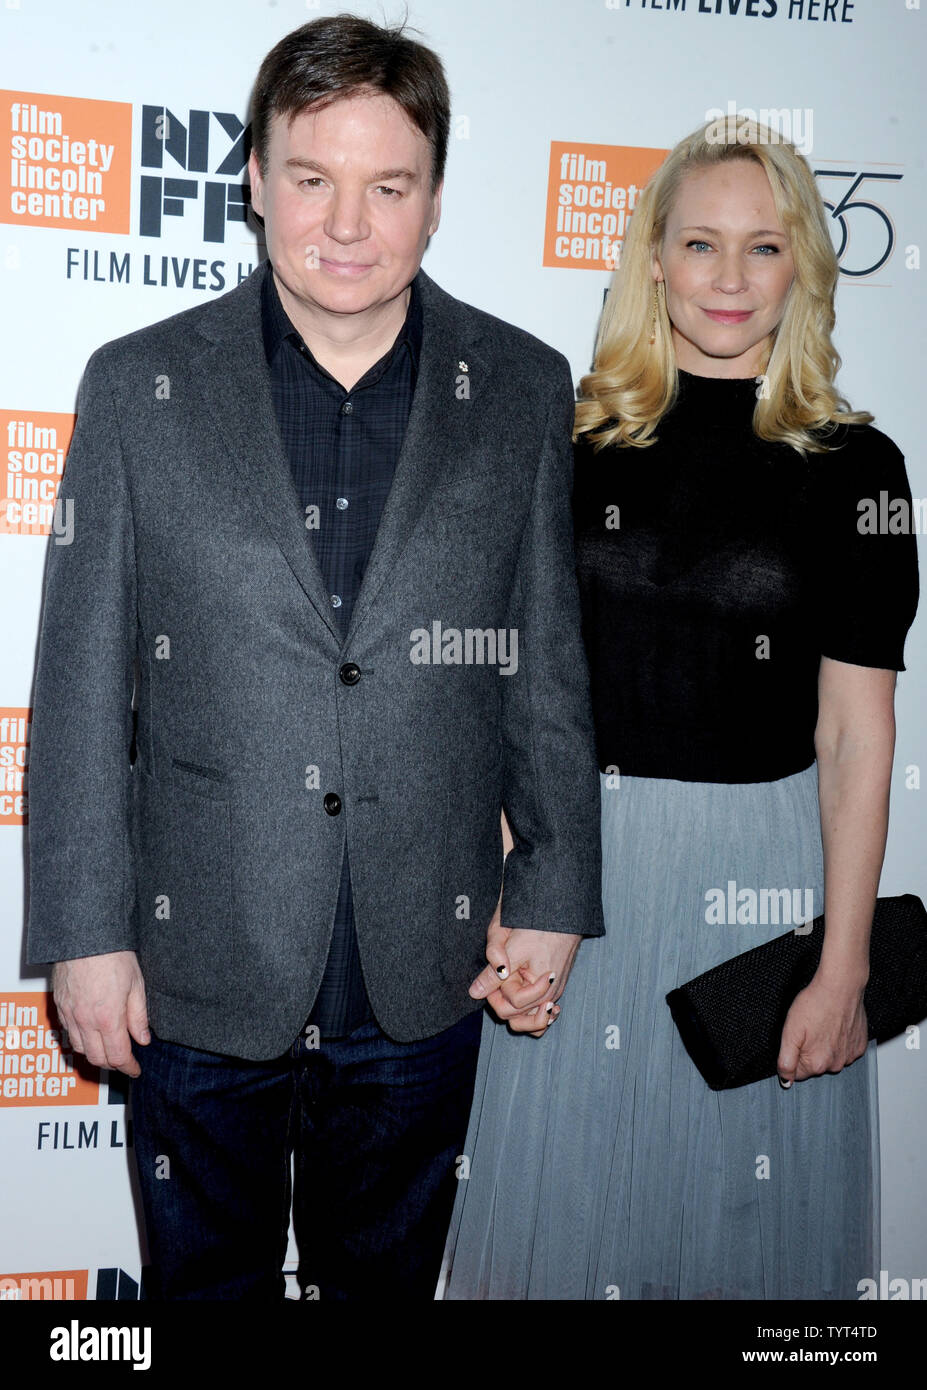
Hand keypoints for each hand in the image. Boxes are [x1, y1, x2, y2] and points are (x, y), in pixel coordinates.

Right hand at [52, 951, 149, 1077]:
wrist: (85, 935)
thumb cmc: (113, 954)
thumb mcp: (137, 984)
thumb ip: (139, 1016)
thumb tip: (143, 1038)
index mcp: (108, 1018)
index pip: (118, 1056)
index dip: (129, 1067)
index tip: (136, 1069)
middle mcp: (85, 1020)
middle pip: (97, 1058)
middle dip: (113, 1064)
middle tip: (125, 1060)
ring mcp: (70, 1013)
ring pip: (80, 1048)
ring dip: (95, 1053)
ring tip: (109, 1047)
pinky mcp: (59, 1005)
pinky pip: (68, 1032)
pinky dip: (81, 1039)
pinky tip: (91, 1032)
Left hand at [469, 908, 581, 1037]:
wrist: (562, 913)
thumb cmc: (539, 927)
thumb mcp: (512, 947)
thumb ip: (492, 973)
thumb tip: (475, 993)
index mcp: (541, 988)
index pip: (511, 1006)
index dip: (497, 990)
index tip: (497, 971)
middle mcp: (551, 996)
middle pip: (519, 1018)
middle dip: (503, 1000)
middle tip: (500, 976)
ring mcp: (554, 994)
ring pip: (532, 1021)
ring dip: (515, 1011)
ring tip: (507, 988)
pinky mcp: (555, 988)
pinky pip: (540, 1011)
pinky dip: (530, 1011)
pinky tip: (521, 998)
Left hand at [776, 970, 867, 1085]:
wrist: (840, 987)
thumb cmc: (815, 1004)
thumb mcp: (789, 1032)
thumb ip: (786, 1060)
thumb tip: (785, 1081)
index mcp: (816, 1064)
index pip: (797, 1073)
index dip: (793, 1055)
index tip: (797, 1038)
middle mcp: (835, 1064)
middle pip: (814, 1065)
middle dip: (809, 1050)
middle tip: (809, 1029)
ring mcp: (850, 1056)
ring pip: (830, 1058)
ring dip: (825, 1046)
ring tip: (823, 1025)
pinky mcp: (859, 1046)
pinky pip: (844, 1050)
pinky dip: (839, 1041)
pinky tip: (835, 1025)